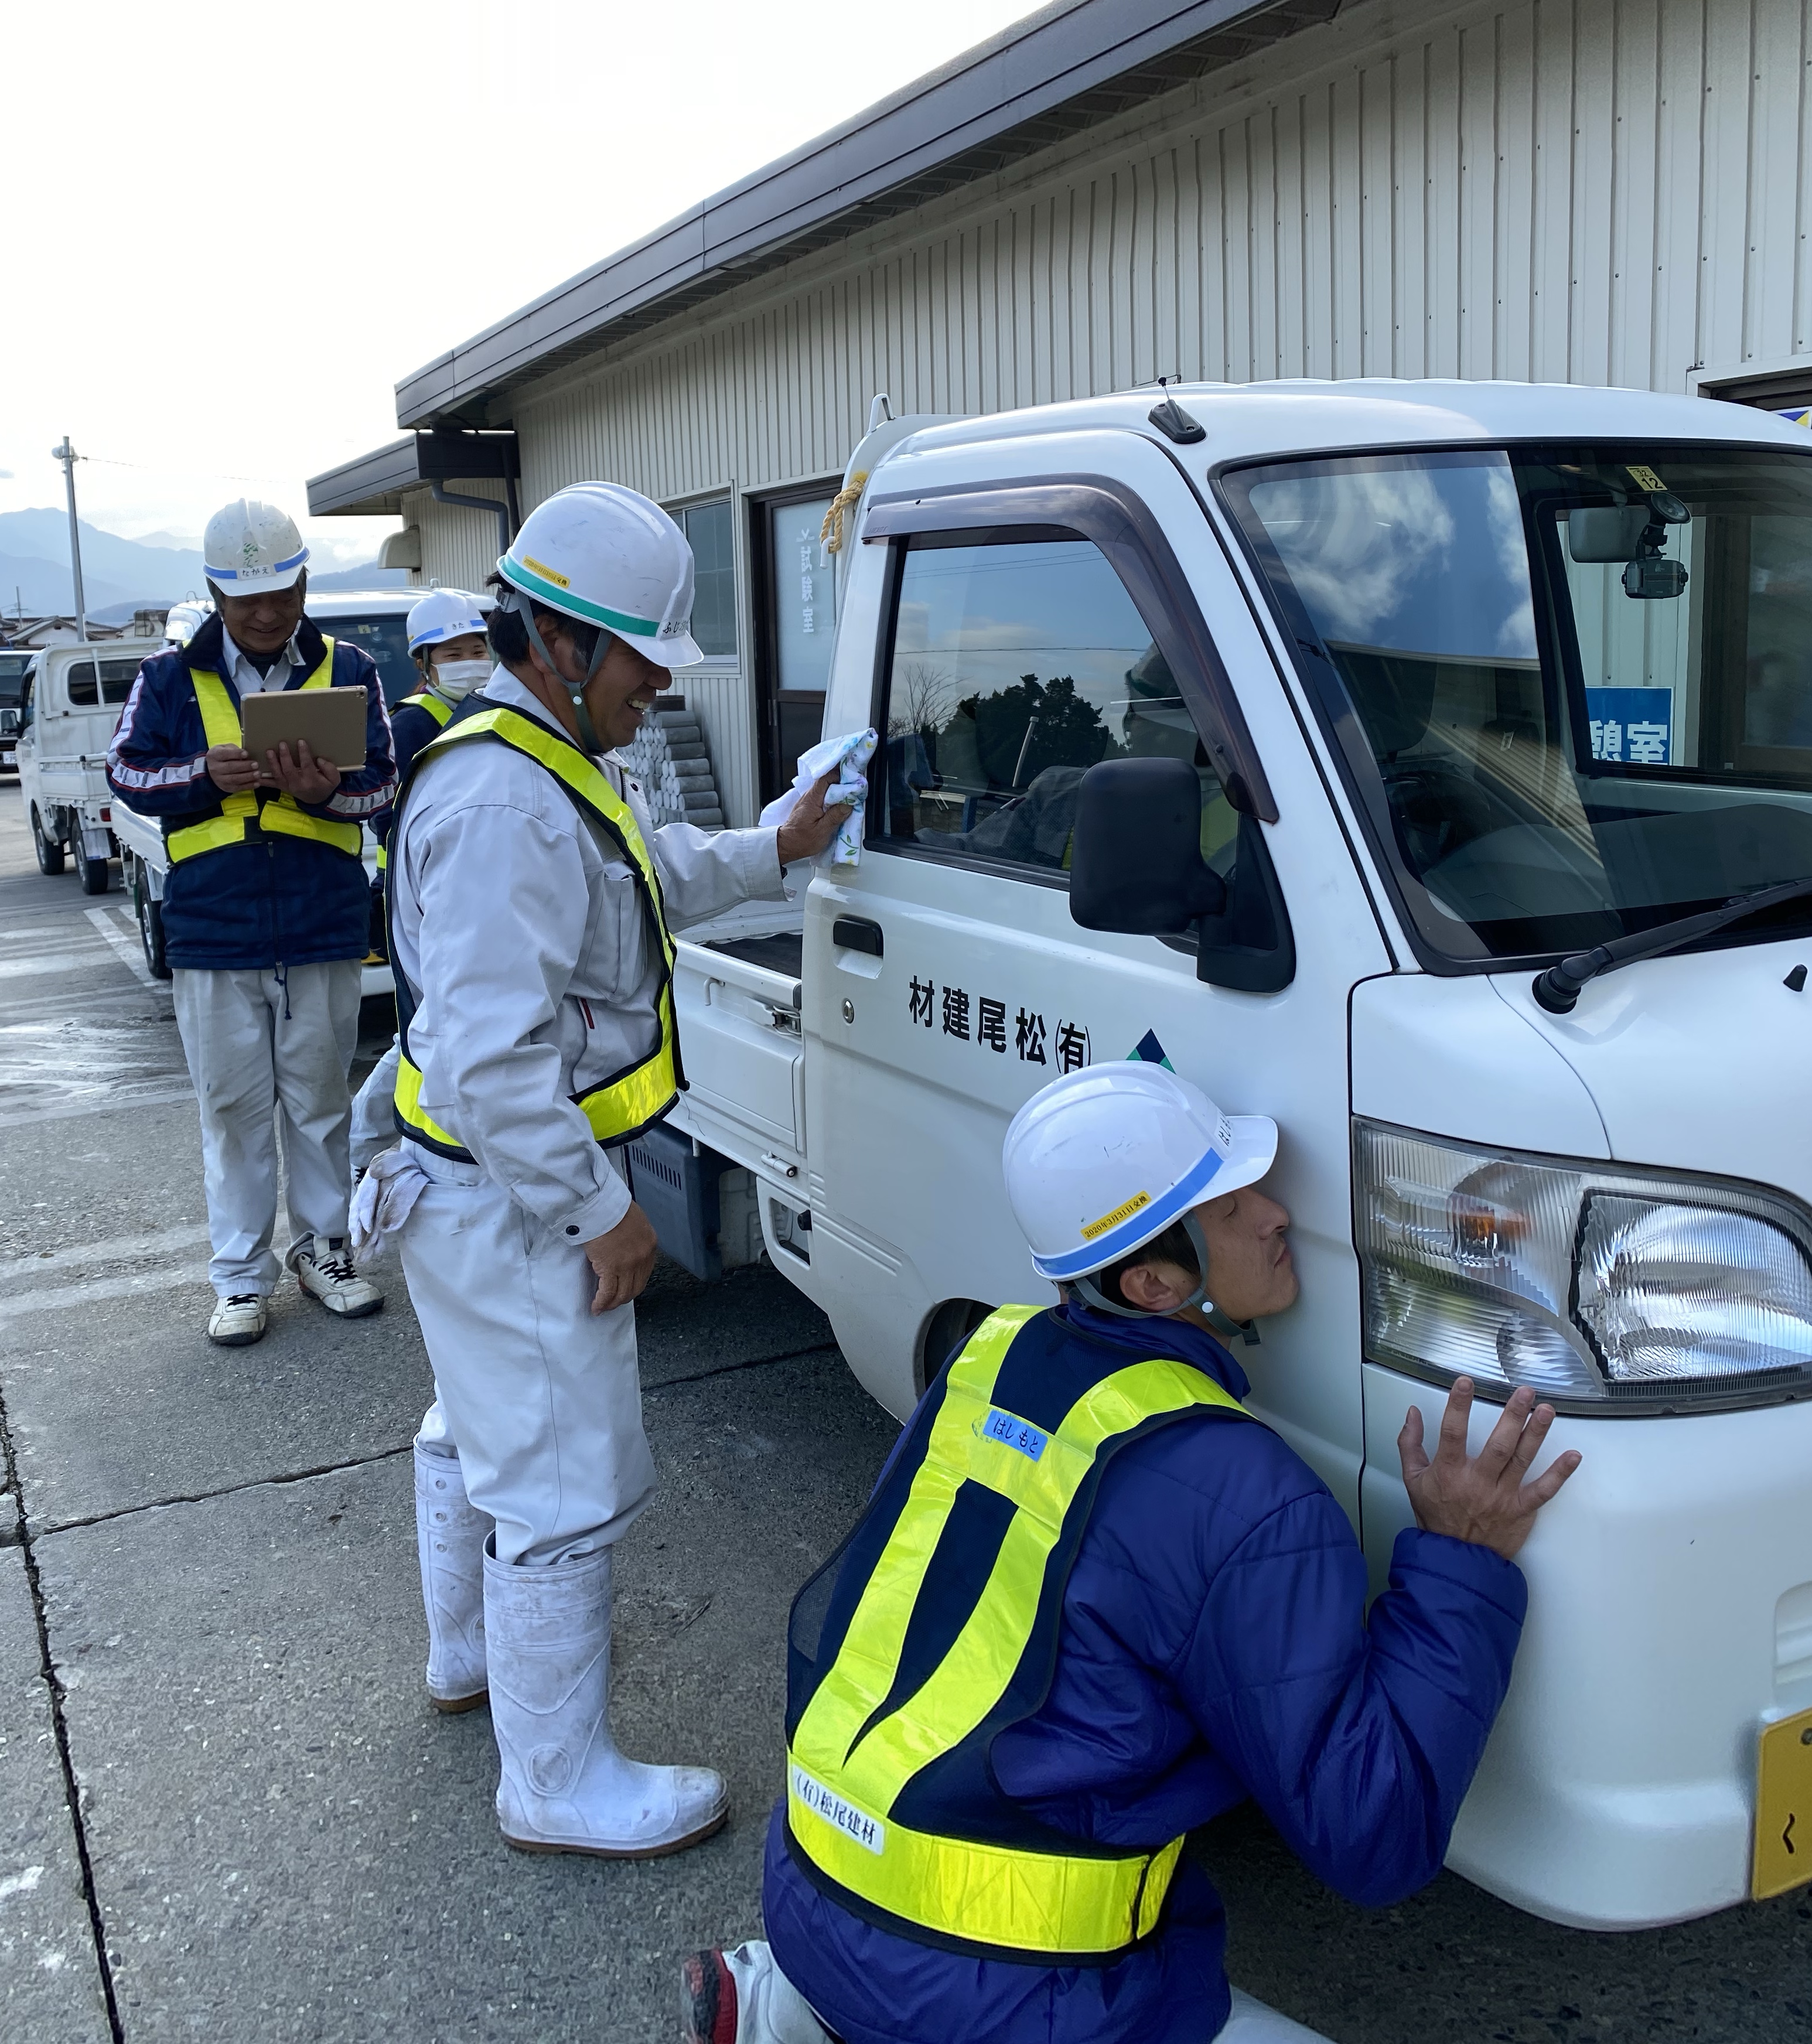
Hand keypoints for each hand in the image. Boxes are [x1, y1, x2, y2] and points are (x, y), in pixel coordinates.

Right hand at [206, 742, 264, 793]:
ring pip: (234, 779)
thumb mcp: (226, 749)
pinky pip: (238, 787)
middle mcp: (214, 768)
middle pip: (230, 767)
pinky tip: (257, 783)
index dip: (236, 754)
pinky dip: (248, 786)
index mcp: (214, 755)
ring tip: (258, 774)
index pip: (224, 754)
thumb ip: (234, 750)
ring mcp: (219, 779)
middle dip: (244, 766)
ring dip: (248, 777)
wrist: (214, 770)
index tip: (246, 753)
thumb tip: (248, 754)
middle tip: (256, 764)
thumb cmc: (225, 756)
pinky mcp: (226, 787)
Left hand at [262, 738, 341, 802]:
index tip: (300, 741)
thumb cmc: (325, 786)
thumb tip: (319, 759)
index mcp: (311, 781)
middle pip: (289, 770)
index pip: (306, 765)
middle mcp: (298, 784)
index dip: (303, 753)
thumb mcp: (334, 779)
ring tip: (269, 751)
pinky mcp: (282, 787)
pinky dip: (263, 779)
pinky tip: (256, 772)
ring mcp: (288, 786)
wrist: (317, 800)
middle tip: (282, 744)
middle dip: (285, 756)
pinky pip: (271, 783)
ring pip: (278, 775)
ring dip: (272, 763)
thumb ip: (330, 769)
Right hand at [583, 1200, 658, 1313]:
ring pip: (622, 1293)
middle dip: (624, 1298)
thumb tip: (624, 1247)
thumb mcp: (633, 1221)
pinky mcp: (610, 1268)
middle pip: (635, 1287)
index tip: (625, 1289)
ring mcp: (627, 1264)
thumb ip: (633, 1237)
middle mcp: (642, 1257)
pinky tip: (596, 1307)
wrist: (601, 1203)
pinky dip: (602, 1303)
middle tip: (613, 1302)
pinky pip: (607, 1292)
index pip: (645, 1273)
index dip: (634, 1285)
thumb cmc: (612, 1207)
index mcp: (649, 1245)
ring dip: (612, 1303)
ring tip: (603, 1307)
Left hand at [775, 768, 854, 865]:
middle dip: (841, 783)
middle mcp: (809, 796)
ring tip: (850, 796)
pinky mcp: (809, 806)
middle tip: (854, 788)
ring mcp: (808, 800)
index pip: (826, 779)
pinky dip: (832, 798)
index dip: (839, 775)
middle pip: (827, 782)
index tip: (852, 779)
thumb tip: (848, 804)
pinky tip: (839, 804)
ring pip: (825, 789)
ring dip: (837, 791)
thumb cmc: (801, 840)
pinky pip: (823, 797)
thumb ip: (835, 816)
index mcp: (812, 799)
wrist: (787, 845)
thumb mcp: (822, 831)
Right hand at [1398, 1378, 1580, 1560]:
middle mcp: (1477, 1482)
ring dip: (1536, 1434)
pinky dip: (1559, 1474)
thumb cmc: (1436, 1517)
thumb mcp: (1413, 1479)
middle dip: (1513, 1415)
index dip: (1458, 1405)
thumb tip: (1412, 1414)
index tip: (1466, 1382)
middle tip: (1525, 1393)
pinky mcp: (1520, 1510)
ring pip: (1521, 1460)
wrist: (1456, 1557)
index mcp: (1450, 1472)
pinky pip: (1543, 1491)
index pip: (1453, 1432)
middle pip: (1498, 1444)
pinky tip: (1573, 1456)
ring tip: (1546, 1411)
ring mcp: (1502, 1496)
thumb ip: (1410, 1444)